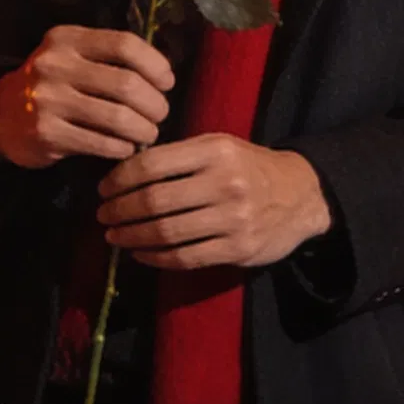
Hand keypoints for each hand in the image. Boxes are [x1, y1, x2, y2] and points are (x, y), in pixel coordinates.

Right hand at [0, 26, 173, 169]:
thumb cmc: (51, 86)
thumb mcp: (71, 57)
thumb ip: (109, 58)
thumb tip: (163, 76)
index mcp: (67, 39)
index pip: (124, 44)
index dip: (155, 64)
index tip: (167, 82)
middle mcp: (55, 65)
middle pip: (126, 84)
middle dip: (154, 104)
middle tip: (160, 114)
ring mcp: (48, 99)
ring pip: (118, 117)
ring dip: (143, 129)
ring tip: (147, 133)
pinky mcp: (46, 132)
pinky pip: (101, 143)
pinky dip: (122, 148)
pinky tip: (125, 147)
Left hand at [96, 134, 331, 270]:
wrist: (301, 194)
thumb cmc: (249, 166)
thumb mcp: (219, 146)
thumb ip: (179, 156)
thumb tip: (125, 171)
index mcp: (215, 151)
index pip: (153, 164)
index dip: (120, 178)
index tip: (103, 189)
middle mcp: (225, 183)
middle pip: (155, 201)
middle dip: (120, 210)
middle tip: (102, 216)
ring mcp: (233, 219)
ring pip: (168, 233)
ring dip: (132, 236)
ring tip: (114, 236)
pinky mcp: (238, 249)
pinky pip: (186, 258)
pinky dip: (156, 257)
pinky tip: (140, 253)